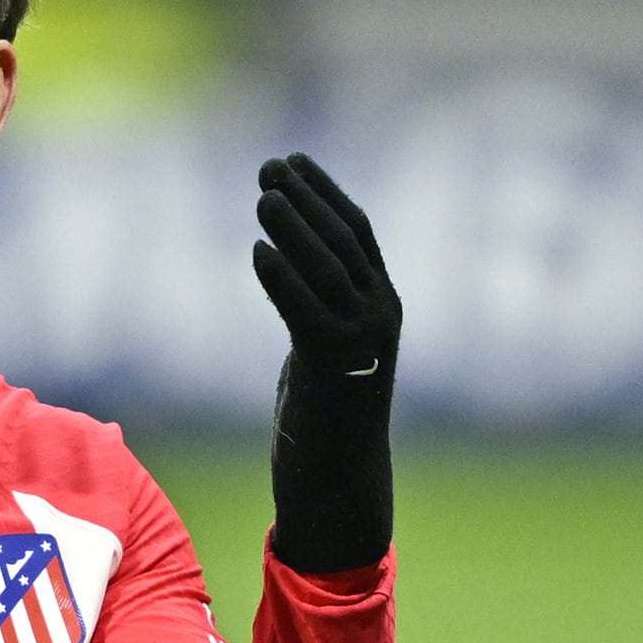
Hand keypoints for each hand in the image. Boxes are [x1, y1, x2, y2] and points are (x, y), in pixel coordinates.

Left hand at [253, 155, 402, 572]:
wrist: (339, 480)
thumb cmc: (325, 416)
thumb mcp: (324, 349)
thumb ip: (317, 306)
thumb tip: (285, 263)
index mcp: (382, 306)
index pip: (358, 232)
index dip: (326, 192)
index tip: (295, 162)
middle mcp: (379, 317)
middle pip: (342, 241)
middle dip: (305, 199)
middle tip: (269, 167)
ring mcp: (360, 342)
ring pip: (327, 270)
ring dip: (293, 228)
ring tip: (262, 197)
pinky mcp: (331, 367)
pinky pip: (305, 311)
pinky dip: (282, 279)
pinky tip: (259, 252)